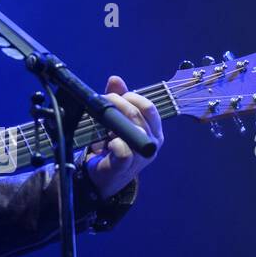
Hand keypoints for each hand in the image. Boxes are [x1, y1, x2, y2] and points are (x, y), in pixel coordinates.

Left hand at [83, 75, 162, 198]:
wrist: (102, 177)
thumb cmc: (112, 147)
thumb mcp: (116, 120)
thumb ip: (118, 100)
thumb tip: (115, 79)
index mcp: (154, 130)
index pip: (149, 107)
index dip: (131, 97)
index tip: (115, 96)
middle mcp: (152, 142)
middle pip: (139, 114)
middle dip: (118, 103)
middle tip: (102, 101)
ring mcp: (141, 155)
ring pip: (133, 129)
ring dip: (114, 120)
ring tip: (102, 121)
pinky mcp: (126, 166)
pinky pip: (123, 150)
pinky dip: (114, 143)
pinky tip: (108, 142)